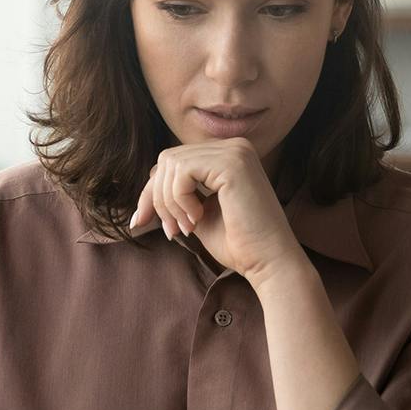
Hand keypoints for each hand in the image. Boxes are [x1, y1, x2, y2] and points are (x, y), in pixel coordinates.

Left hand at [128, 138, 303, 283]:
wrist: (269, 262)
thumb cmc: (238, 244)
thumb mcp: (198, 213)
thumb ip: (178, 194)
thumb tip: (147, 185)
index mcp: (228, 155)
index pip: (174, 162)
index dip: (152, 192)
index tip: (141, 222)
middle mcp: (234, 147)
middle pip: (167, 160)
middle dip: (158, 199)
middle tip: (172, 231)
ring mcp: (235, 152)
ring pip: (170, 164)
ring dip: (169, 203)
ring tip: (187, 228)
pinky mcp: (232, 164)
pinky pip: (182, 172)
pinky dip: (179, 200)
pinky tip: (196, 219)